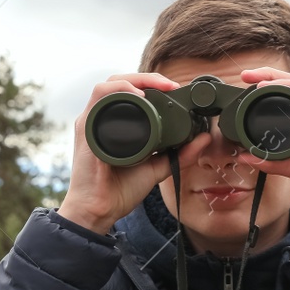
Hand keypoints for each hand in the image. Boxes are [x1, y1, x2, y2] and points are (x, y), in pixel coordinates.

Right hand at [58, 72, 181, 233]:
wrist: (98, 211)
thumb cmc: (119, 190)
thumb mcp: (156, 167)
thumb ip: (178, 154)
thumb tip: (203, 139)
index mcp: (112, 124)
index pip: (128, 90)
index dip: (151, 83)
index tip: (174, 89)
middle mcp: (98, 120)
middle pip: (118, 81)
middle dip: (146, 78)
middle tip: (170, 85)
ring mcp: (90, 124)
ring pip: (107, 86)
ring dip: (133, 81)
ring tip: (156, 88)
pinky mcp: (86, 131)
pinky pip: (99, 101)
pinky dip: (118, 92)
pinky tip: (138, 97)